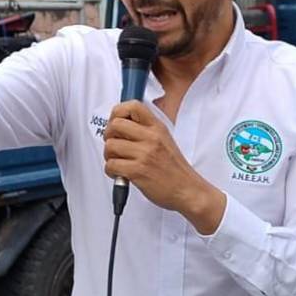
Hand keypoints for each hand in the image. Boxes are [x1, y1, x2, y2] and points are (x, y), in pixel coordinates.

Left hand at [103, 101, 225, 234]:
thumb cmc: (174, 169)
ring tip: (118, 161)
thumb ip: (145, 130)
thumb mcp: (164, 140)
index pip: (132, 106)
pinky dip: (111, 171)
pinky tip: (120, 173)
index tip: (115, 123)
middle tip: (114, 145)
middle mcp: (151, 138)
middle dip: (108, 136)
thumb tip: (120, 126)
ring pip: (110, 146)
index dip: (117, 113)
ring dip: (109, 156)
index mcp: (157, 128)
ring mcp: (145, 154)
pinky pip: (111, 165)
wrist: (187, 190)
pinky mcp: (138, 171)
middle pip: (115, 125)